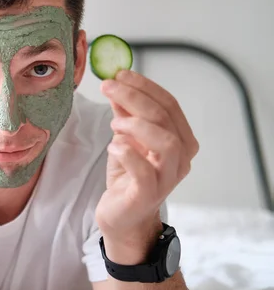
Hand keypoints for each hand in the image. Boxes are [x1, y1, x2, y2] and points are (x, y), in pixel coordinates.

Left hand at [96, 70, 198, 262]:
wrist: (122, 216)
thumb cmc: (128, 176)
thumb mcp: (126, 139)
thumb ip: (125, 114)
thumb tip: (117, 85)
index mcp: (180, 140)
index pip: (169, 104)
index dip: (145, 86)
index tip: (120, 74)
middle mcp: (181, 158)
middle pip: (164, 117)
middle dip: (134, 97)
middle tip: (108, 87)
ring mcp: (167, 177)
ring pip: (164, 141)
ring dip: (135, 124)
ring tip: (114, 125)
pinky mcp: (148, 194)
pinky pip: (143, 169)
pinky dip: (126, 152)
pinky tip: (113, 147)